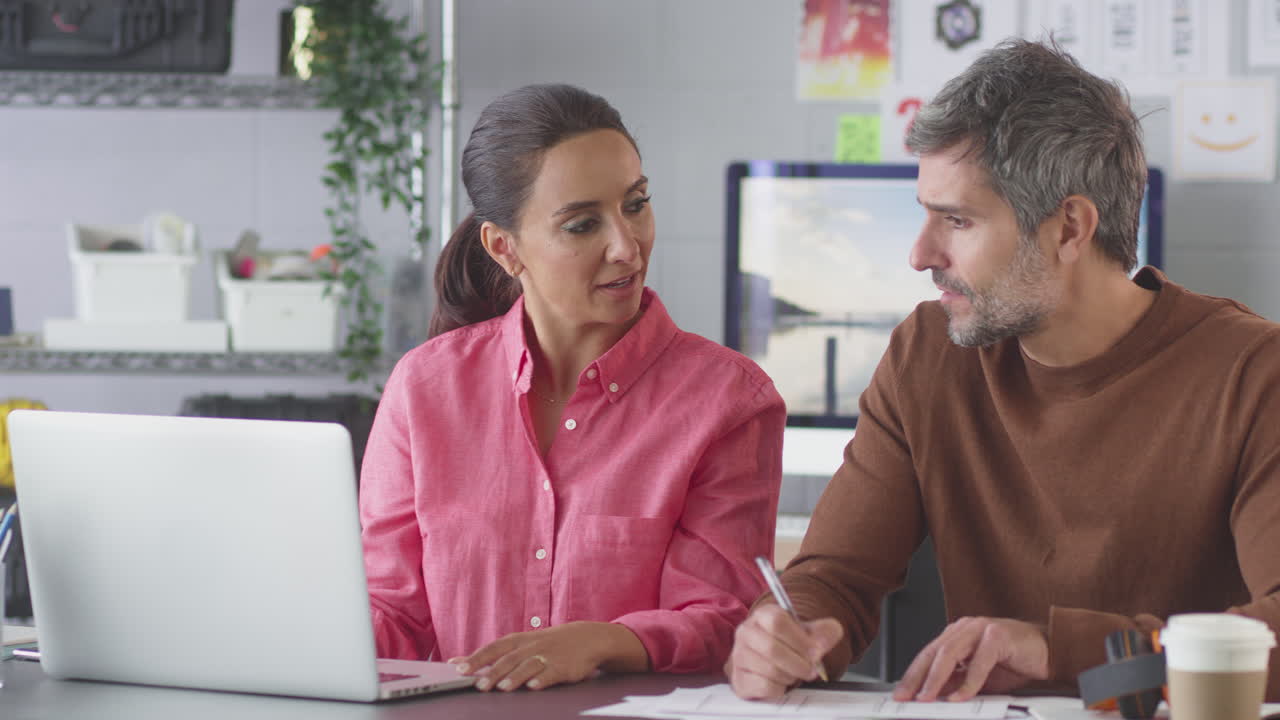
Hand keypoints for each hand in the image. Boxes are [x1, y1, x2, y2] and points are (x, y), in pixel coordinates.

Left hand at [448, 621, 645, 691]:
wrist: (586, 638)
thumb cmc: (547, 643)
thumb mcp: (523, 643)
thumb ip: (495, 654)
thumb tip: (460, 662)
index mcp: (518, 641)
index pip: (493, 648)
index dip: (476, 658)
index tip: (458, 669)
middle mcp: (531, 647)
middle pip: (508, 659)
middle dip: (493, 672)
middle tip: (478, 685)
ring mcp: (547, 656)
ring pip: (528, 666)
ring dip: (515, 677)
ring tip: (503, 688)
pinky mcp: (563, 667)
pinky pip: (551, 673)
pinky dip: (543, 679)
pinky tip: (534, 687)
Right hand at [727, 604, 843, 699]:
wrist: (774, 658)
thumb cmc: (791, 643)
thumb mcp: (811, 632)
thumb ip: (826, 632)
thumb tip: (822, 642)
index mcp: (763, 615)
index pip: (777, 622)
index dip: (800, 640)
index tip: (815, 651)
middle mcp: (746, 632)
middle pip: (772, 649)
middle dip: (799, 663)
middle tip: (810, 669)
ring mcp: (739, 656)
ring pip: (770, 670)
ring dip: (791, 676)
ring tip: (794, 673)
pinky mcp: (739, 678)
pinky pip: (765, 686)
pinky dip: (780, 688)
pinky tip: (780, 682)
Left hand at [893, 617, 1048, 701]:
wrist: (1049, 651)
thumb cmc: (1015, 661)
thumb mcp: (979, 677)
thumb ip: (956, 681)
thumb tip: (933, 695)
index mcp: (957, 634)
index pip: (928, 654)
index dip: (913, 675)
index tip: (901, 693)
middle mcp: (966, 628)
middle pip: (934, 652)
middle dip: (917, 677)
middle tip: (908, 697)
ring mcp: (981, 629)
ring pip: (951, 653)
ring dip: (937, 678)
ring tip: (928, 697)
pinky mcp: (998, 636)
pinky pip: (979, 661)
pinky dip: (969, 681)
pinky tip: (961, 696)